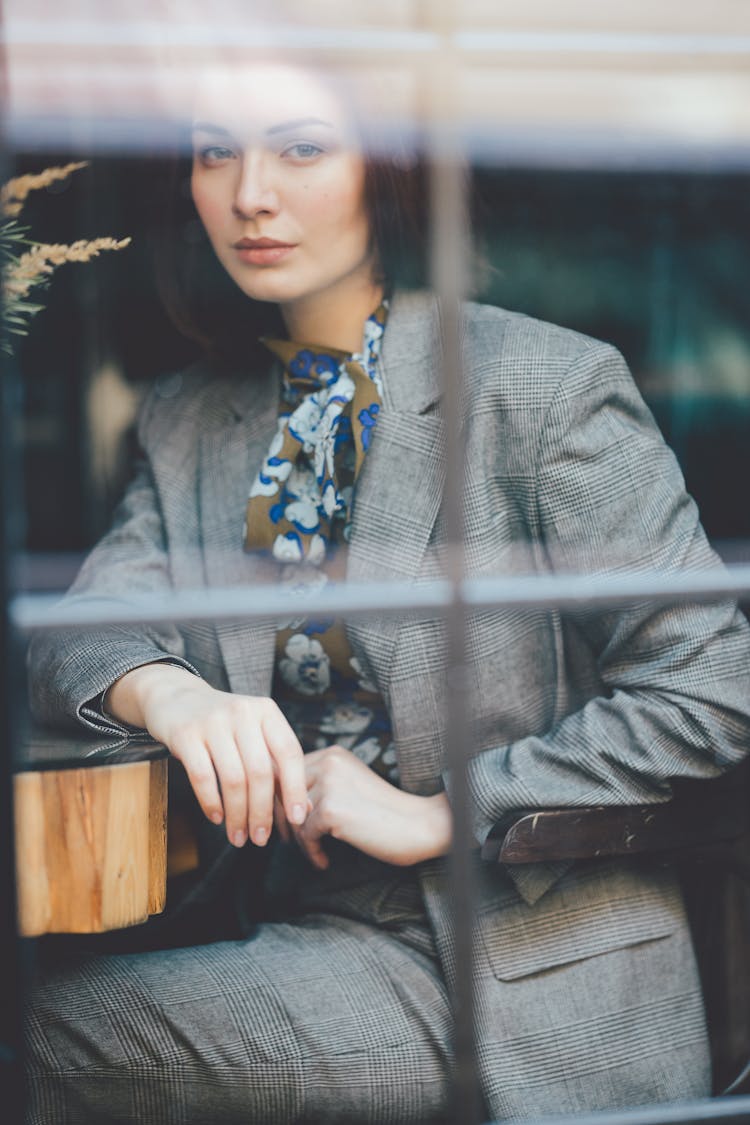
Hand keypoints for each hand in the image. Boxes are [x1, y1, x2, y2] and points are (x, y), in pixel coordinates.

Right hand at [107, 664, 307, 848]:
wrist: (176, 697)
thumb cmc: (224, 724)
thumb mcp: (254, 734)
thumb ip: (277, 767)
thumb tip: (303, 809)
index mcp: (266, 711)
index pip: (289, 753)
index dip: (295, 788)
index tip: (296, 819)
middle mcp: (243, 713)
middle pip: (260, 772)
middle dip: (262, 812)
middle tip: (260, 839)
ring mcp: (213, 722)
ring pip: (233, 779)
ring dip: (237, 815)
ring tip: (239, 836)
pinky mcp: (186, 734)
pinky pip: (203, 777)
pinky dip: (211, 803)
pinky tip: (217, 817)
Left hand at [280, 744, 452, 869]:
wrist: (418, 824)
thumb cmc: (385, 811)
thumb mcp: (349, 784)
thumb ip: (320, 785)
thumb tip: (280, 803)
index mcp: (332, 754)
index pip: (286, 773)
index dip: (282, 800)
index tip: (287, 823)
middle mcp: (328, 763)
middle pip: (283, 792)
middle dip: (283, 820)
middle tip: (289, 842)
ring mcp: (328, 785)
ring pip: (292, 817)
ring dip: (299, 840)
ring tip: (313, 852)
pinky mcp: (331, 810)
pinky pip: (305, 835)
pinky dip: (312, 852)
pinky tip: (323, 861)